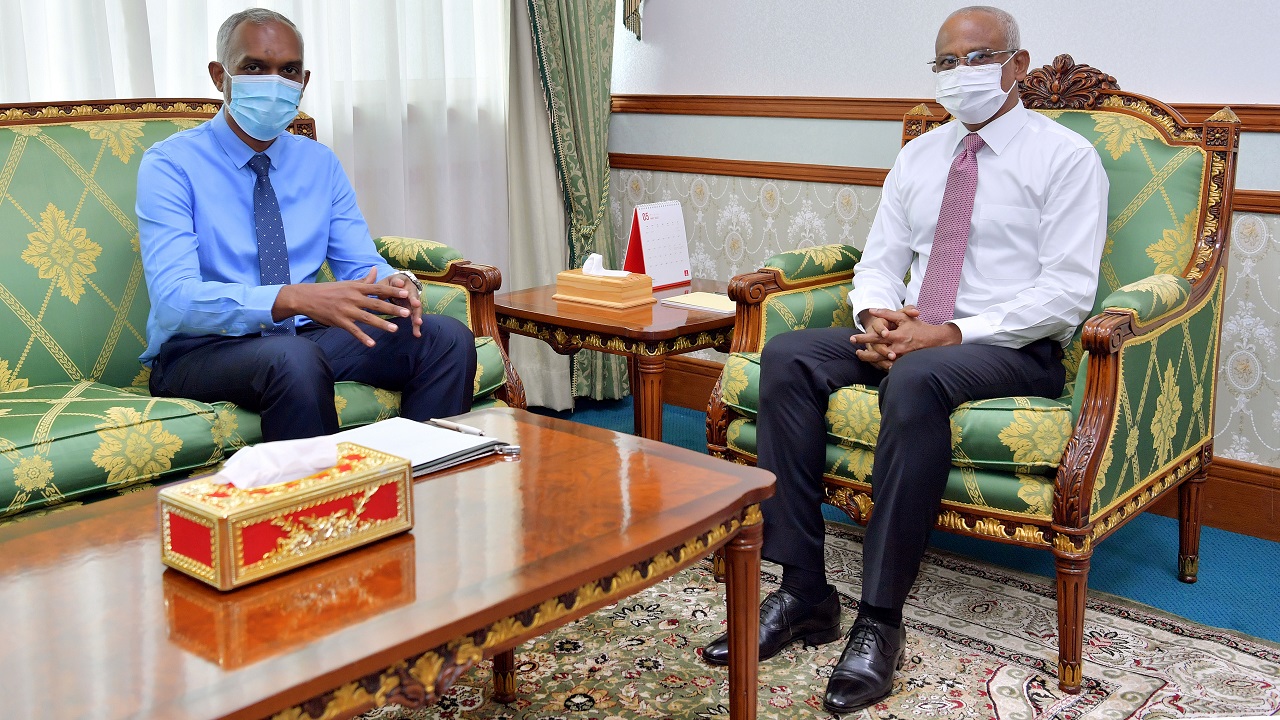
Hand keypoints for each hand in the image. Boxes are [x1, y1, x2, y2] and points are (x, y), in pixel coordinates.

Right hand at [273, 268, 412, 346]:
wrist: (307, 297)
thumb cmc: (330, 290)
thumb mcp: (347, 283)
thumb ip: (364, 280)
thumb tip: (376, 269)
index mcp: (356, 288)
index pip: (378, 288)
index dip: (392, 291)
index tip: (406, 293)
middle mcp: (353, 297)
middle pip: (376, 303)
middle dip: (392, 308)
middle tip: (407, 313)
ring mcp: (346, 310)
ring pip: (367, 318)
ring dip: (382, 324)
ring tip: (395, 329)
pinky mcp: (339, 321)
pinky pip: (353, 330)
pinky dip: (363, 337)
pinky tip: (372, 344)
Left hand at [381, 272, 422, 337]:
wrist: (398, 285)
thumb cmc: (389, 285)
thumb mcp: (385, 283)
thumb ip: (385, 285)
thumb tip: (395, 285)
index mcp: (402, 281)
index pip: (400, 282)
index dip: (400, 283)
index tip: (400, 284)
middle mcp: (411, 290)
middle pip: (413, 296)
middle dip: (415, 301)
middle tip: (416, 305)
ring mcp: (414, 301)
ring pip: (416, 309)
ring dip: (417, 316)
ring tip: (418, 323)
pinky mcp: (413, 310)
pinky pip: (415, 318)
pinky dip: (416, 326)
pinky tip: (417, 334)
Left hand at [853, 305, 960, 367]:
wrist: (935, 340)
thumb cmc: (918, 327)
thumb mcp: (903, 317)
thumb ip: (887, 313)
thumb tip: (872, 310)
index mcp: (897, 336)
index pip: (877, 337)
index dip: (864, 338)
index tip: (853, 338)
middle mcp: (898, 348)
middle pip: (877, 352)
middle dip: (865, 352)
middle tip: (855, 350)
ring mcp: (901, 357)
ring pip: (882, 361)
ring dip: (870, 359)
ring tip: (861, 355)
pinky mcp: (904, 362)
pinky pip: (889, 366)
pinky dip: (880, 365)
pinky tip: (873, 362)